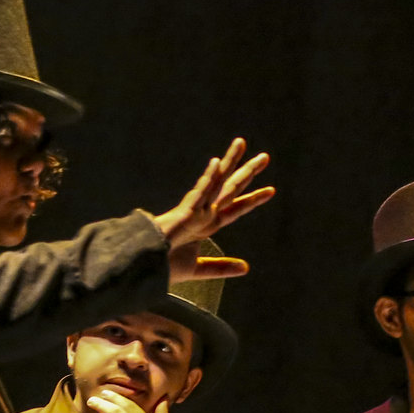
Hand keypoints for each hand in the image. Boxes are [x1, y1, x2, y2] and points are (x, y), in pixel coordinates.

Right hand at [155, 137, 274, 281]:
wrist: (142, 268)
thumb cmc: (163, 265)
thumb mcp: (199, 269)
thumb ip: (221, 267)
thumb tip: (246, 268)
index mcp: (208, 224)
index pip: (235, 209)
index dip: (253, 200)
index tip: (271, 190)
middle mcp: (204, 213)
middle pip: (231, 188)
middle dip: (248, 172)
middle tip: (265, 157)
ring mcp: (194, 210)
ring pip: (217, 183)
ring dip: (230, 163)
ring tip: (241, 143)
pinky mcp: (183, 213)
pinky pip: (198, 193)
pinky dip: (208, 178)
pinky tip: (217, 163)